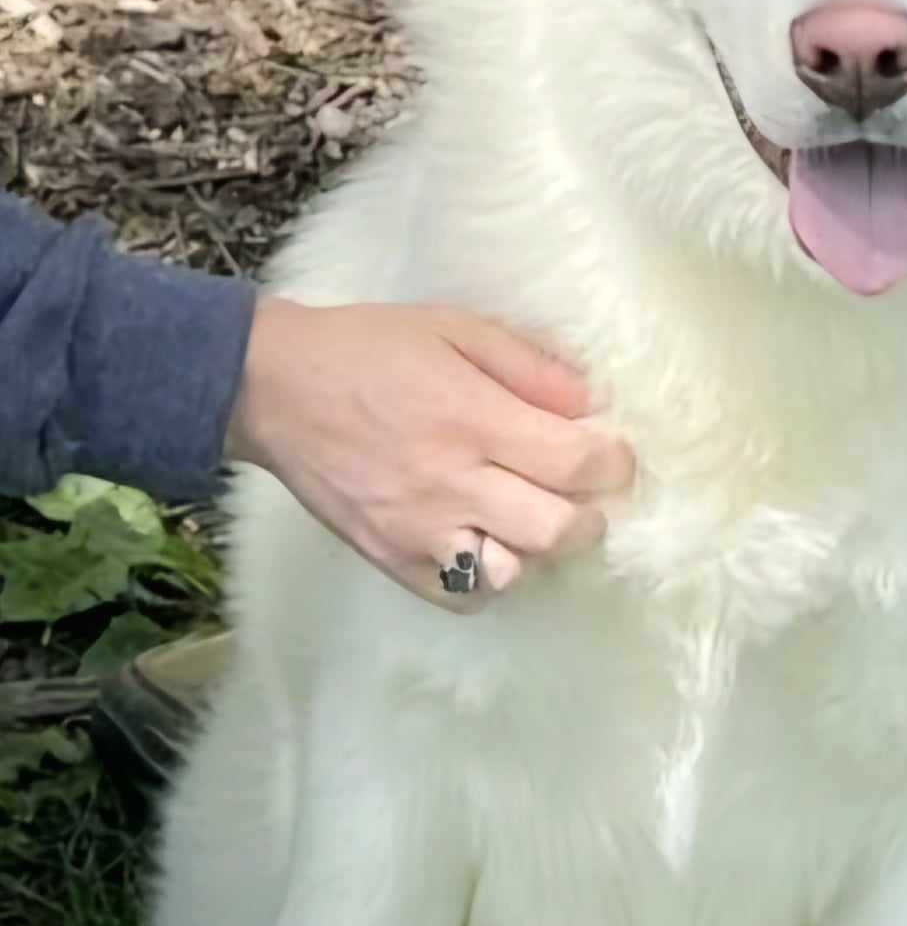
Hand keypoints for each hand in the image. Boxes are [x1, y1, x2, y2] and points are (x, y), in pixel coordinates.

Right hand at [226, 298, 632, 610]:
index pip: (575, 463)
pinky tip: (487, 544)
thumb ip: (529, 366)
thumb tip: (590, 405)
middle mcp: (450, 482)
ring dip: (536, 549)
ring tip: (527, 517)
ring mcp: (418, 530)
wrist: (273, 386)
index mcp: (472, 417)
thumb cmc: (370, 348)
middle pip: (558, 530)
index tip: (611, 454)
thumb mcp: (456, 328)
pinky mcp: (389, 558)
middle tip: (581, 494)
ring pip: (513, 572)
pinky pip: (461, 597)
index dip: (612, 464)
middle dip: (589, 514)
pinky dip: (488, 579)